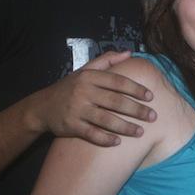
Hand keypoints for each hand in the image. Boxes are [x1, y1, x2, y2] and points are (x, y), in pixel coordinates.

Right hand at [30, 51, 155, 145]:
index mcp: (90, 77)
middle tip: (153, 116)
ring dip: (125, 127)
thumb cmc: (70, 87)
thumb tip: (129, 53)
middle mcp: (84, 92)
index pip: (117, 82)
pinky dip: (105, 139)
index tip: (150, 96)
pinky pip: (91, 134)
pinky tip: (118, 142)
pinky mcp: (71, 126)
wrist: (41, 107)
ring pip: (106, 119)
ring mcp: (77, 110)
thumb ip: (107, 60)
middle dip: (136, 110)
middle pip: (115, 101)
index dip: (135, 89)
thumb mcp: (85, 70)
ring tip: (141, 132)